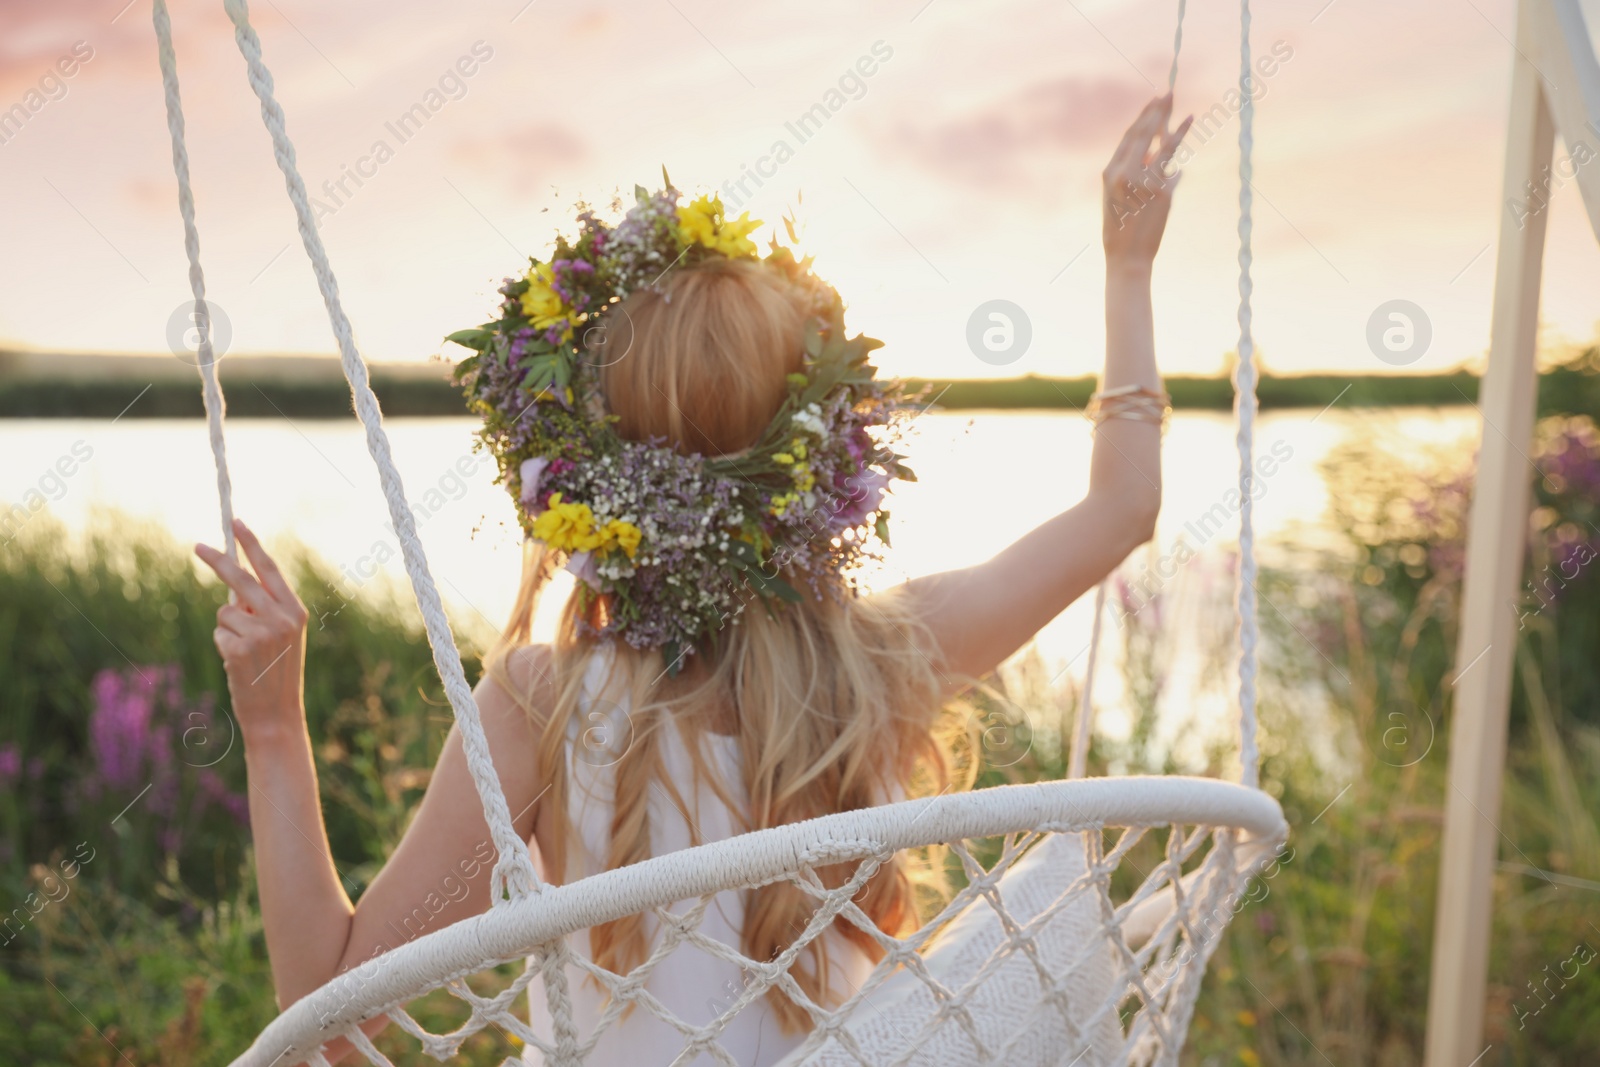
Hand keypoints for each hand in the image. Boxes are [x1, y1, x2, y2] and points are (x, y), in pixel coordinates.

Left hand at [195, 519, 308, 738]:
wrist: (277, 715)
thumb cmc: (276, 673)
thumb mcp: (283, 637)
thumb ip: (265, 610)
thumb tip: (234, 584)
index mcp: (296, 611)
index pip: (270, 569)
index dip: (251, 544)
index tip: (236, 523)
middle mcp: (282, 618)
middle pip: (241, 579)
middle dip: (217, 560)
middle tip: (196, 546)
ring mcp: (262, 633)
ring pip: (225, 611)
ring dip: (227, 628)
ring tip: (245, 652)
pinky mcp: (239, 649)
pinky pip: (219, 632)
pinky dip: (223, 645)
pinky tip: (238, 663)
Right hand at [1102, 94, 1192, 265]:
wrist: (1125, 257)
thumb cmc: (1120, 229)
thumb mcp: (1116, 198)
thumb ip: (1131, 174)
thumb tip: (1153, 154)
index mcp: (1110, 172)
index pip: (1130, 137)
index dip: (1144, 117)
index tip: (1154, 103)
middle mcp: (1125, 172)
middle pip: (1144, 133)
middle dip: (1157, 111)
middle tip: (1168, 93)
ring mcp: (1144, 181)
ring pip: (1162, 145)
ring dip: (1176, 125)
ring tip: (1187, 111)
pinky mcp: (1162, 192)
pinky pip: (1173, 169)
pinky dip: (1176, 157)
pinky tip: (1183, 136)